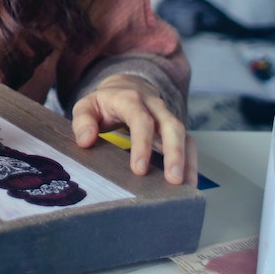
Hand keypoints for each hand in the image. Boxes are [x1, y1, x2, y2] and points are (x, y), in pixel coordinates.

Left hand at [70, 74, 196, 185]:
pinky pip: (188, 143)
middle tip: (173, 180)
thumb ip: (83, 122)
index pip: (140, 120)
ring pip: (184, 134)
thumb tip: (86, 141)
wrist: (126, 86)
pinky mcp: (174, 128)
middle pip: (171, 126)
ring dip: (187, 160)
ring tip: (186, 187)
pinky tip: (189, 183)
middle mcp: (154, 106)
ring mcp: (167, 116)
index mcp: (130, 99)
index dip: (142, 144)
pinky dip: (191, 162)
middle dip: (174, 153)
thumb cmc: (104, 102)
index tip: (139, 170)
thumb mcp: (86, 106)